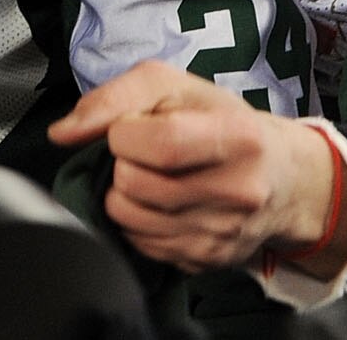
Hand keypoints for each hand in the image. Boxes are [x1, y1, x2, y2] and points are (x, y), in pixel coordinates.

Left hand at [48, 61, 346, 273]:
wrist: (283, 176)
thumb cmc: (222, 121)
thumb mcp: (173, 85)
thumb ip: (113, 98)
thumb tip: (63, 133)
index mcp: (236, 137)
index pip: (158, 145)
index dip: (123, 134)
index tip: (130, 128)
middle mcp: (237, 191)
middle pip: (135, 185)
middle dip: (122, 163)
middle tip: (142, 154)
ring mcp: (224, 233)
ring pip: (129, 219)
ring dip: (123, 194)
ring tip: (149, 176)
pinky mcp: (209, 261)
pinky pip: (141, 245)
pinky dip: (137, 221)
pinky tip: (160, 203)